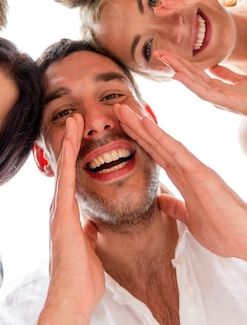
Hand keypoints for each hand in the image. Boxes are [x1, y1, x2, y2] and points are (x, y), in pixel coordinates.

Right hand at [38, 114, 103, 323]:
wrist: (72, 296)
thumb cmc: (81, 277)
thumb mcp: (88, 247)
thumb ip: (88, 232)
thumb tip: (91, 224)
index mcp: (67, 214)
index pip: (72, 177)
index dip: (75, 155)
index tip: (79, 135)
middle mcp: (59, 208)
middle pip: (65, 166)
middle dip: (70, 141)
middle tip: (75, 118)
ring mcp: (59, 210)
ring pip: (64, 168)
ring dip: (68, 143)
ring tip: (73, 121)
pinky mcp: (62, 215)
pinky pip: (66, 182)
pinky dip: (67, 161)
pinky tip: (70, 144)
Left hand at [116, 103, 246, 258]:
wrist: (245, 241)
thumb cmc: (223, 230)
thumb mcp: (190, 219)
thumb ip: (175, 206)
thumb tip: (159, 200)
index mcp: (183, 178)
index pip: (154, 153)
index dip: (137, 139)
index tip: (120, 127)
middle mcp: (186, 168)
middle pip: (154, 143)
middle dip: (134, 126)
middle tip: (115, 109)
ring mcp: (193, 168)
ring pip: (161, 141)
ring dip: (141, 125)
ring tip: (123, 109)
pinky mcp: (201, 173)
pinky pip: (177, 151)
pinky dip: (160, 136)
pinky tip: (146, 124)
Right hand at [154, 50, 246, 116]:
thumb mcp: (241, 81)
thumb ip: (227, 75)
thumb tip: (214, 67)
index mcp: (218, 89)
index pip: (195, 73)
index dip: (182, 63)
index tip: (169, 53)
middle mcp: (215, 95)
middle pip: (190, 76)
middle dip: (174, 64)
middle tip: (159, 52)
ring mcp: (218, 99)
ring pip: (193, 82)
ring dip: (177, 70)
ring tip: (164, 58)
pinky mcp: (223, 102)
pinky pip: (202, 92)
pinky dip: (189, 83)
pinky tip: (177, 75)